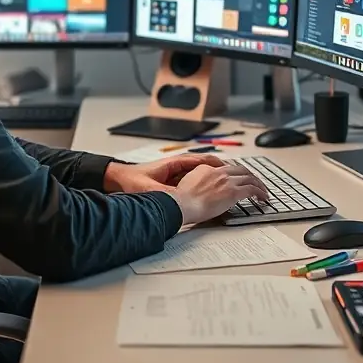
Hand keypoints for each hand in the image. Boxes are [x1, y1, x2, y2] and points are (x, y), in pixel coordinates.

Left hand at [103, 154, 225, 193]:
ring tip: (234, 186)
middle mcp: (180, 163)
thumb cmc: (132, 180)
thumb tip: (179, 202)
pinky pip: (197, 178)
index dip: (223, 168)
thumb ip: (165, 195)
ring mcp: (178, 169)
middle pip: (210, 165)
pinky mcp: (174, 177)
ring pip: (205, 172)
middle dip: (227, 172)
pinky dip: (208, 183)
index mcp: (177, 162)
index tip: (237, 174)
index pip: (207, 161)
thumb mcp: (150, 190)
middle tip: (244, 180)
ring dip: (219, 177)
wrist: (118, 178)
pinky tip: (214, 193)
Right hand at [171, 163, 269, 225]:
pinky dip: (260, 192)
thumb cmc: (181, 200)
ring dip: (259, 185)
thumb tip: (204, 190)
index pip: (226, 168)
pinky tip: (263, 198)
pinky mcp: (233, 192)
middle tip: (256, 183)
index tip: (240, 179)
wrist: (181, 204)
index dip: (236, 174)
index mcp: (206, 168)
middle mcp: (218, 172)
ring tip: (263, 192)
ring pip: (250, 178)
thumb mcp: (188, 185)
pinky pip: (252, 189)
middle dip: (251, 176)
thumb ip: (199, 182)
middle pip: (241, 170)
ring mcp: (226, 181)